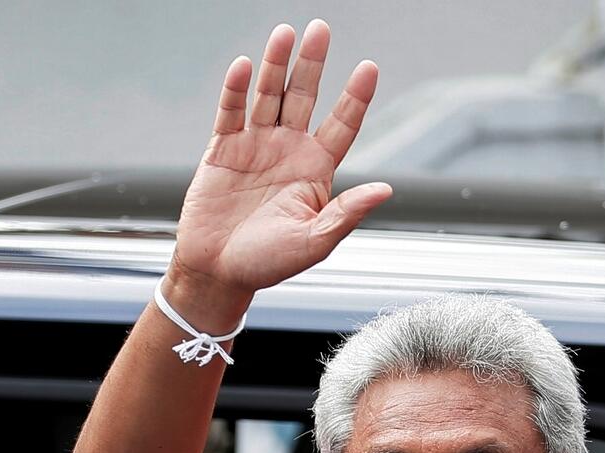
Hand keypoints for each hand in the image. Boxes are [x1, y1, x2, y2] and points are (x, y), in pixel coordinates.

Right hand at [170, 20, 391, 312]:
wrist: (218, 272)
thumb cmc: (269, 264)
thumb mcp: (315, 243)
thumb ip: (346, 213)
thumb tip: (386, 189)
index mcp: (316, 171)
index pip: (342, 125)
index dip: (355, 97)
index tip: (369, 68)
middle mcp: (288, 151)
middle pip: (304, 98)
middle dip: (313, 64)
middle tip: (322, 28)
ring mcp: (255, 146)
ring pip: (269, 96)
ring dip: (276, 65)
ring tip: (285, 33)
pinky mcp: (221, 150)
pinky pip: (230, 112)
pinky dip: (237, 89)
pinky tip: (246, 66)